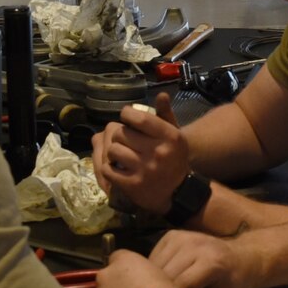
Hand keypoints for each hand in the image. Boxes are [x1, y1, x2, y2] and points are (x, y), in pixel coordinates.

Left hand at [91, 93, 189, 214]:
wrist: (179, 192)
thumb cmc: (173, 158)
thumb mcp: (174, 135)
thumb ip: (166, 115)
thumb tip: (162, 94)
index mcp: (170, 137)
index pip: (139, 118)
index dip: (127, 114)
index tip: (126, 117)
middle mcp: (158, 152)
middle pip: (121, 134)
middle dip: (119, 135)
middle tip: (124, 140)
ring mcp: (145, 170)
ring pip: (113, 150)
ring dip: (113, 152)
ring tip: (120, 154)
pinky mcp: (134, 185)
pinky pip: (109, 170)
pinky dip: (109, 168)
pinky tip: (116, 168)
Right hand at [150, 229, 261, 287]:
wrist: (239, 258)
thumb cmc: (231, 285)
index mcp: (211, 263)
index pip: (182, 285)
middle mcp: (195, 245)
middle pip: (166, 275)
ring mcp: (181, 237)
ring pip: (155, 265)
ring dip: (156, 281)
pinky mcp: (171, 235)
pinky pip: (154, 256)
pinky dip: (155, 270)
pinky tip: (166, 277)